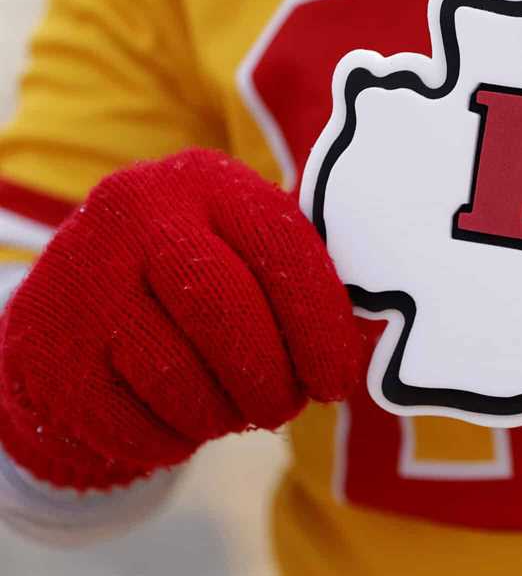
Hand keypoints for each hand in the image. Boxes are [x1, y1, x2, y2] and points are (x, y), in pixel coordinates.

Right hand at [0, 149, 362, 488]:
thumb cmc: (201, 273)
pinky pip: (132, 422)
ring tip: (238, 412)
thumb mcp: (247, 248)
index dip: (321, 326)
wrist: (77, 297)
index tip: (338, 381)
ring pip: (179, 378)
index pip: (284, 250)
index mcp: (209, 180)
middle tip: (288, 408)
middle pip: (228, 315)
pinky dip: (174, 439)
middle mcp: (139, 210)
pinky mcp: (50, 347)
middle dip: (272, 380)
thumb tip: (372, 339)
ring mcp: (85, 275)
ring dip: (225, 415)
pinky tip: (186, 423)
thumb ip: (305, 277)